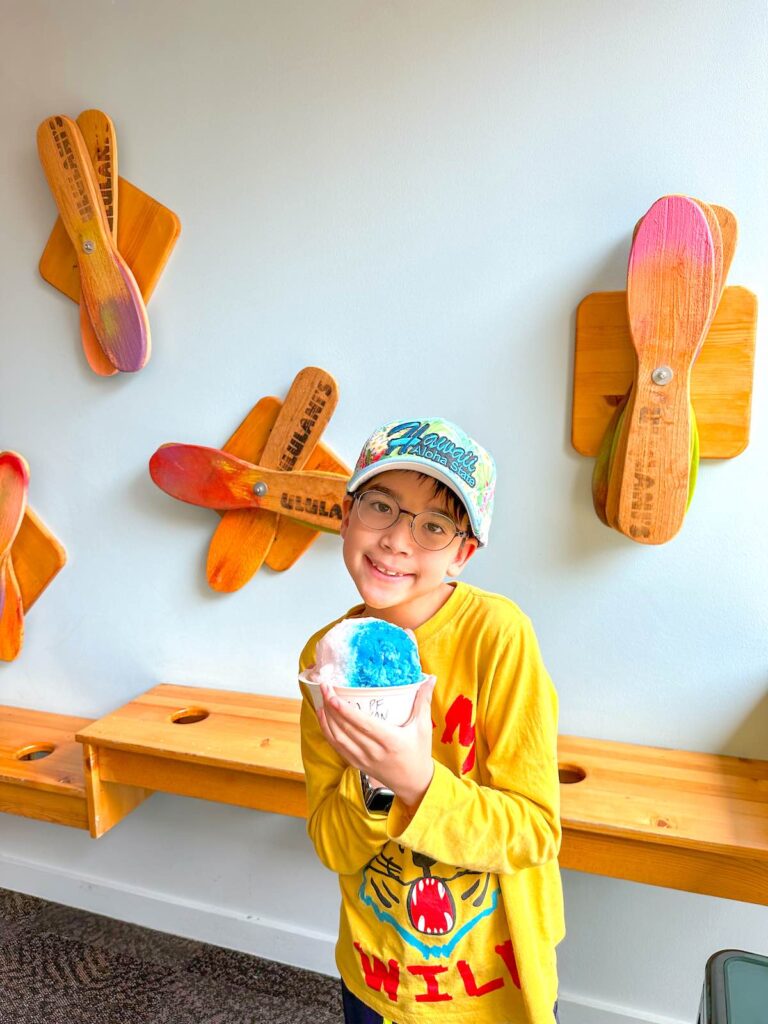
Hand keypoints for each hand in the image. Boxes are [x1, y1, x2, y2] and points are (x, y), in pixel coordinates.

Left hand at [317, 676, 436, 813]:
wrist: (414, 784)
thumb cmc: (419, 753)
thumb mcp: (423, 727)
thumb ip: (424, 701)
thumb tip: (429, 678)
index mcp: (390, 740)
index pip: (361, 723)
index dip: (343, 709)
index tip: (332, 693)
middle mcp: (373, 751)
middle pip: (345, 728)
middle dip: (330, 707)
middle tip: (324, 688)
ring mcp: (363, 759)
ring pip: (337, 738)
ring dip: (325, 720)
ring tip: (321, 701)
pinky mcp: (357, 764)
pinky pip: (337, 748)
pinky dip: (327, 733)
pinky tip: (324, 720)